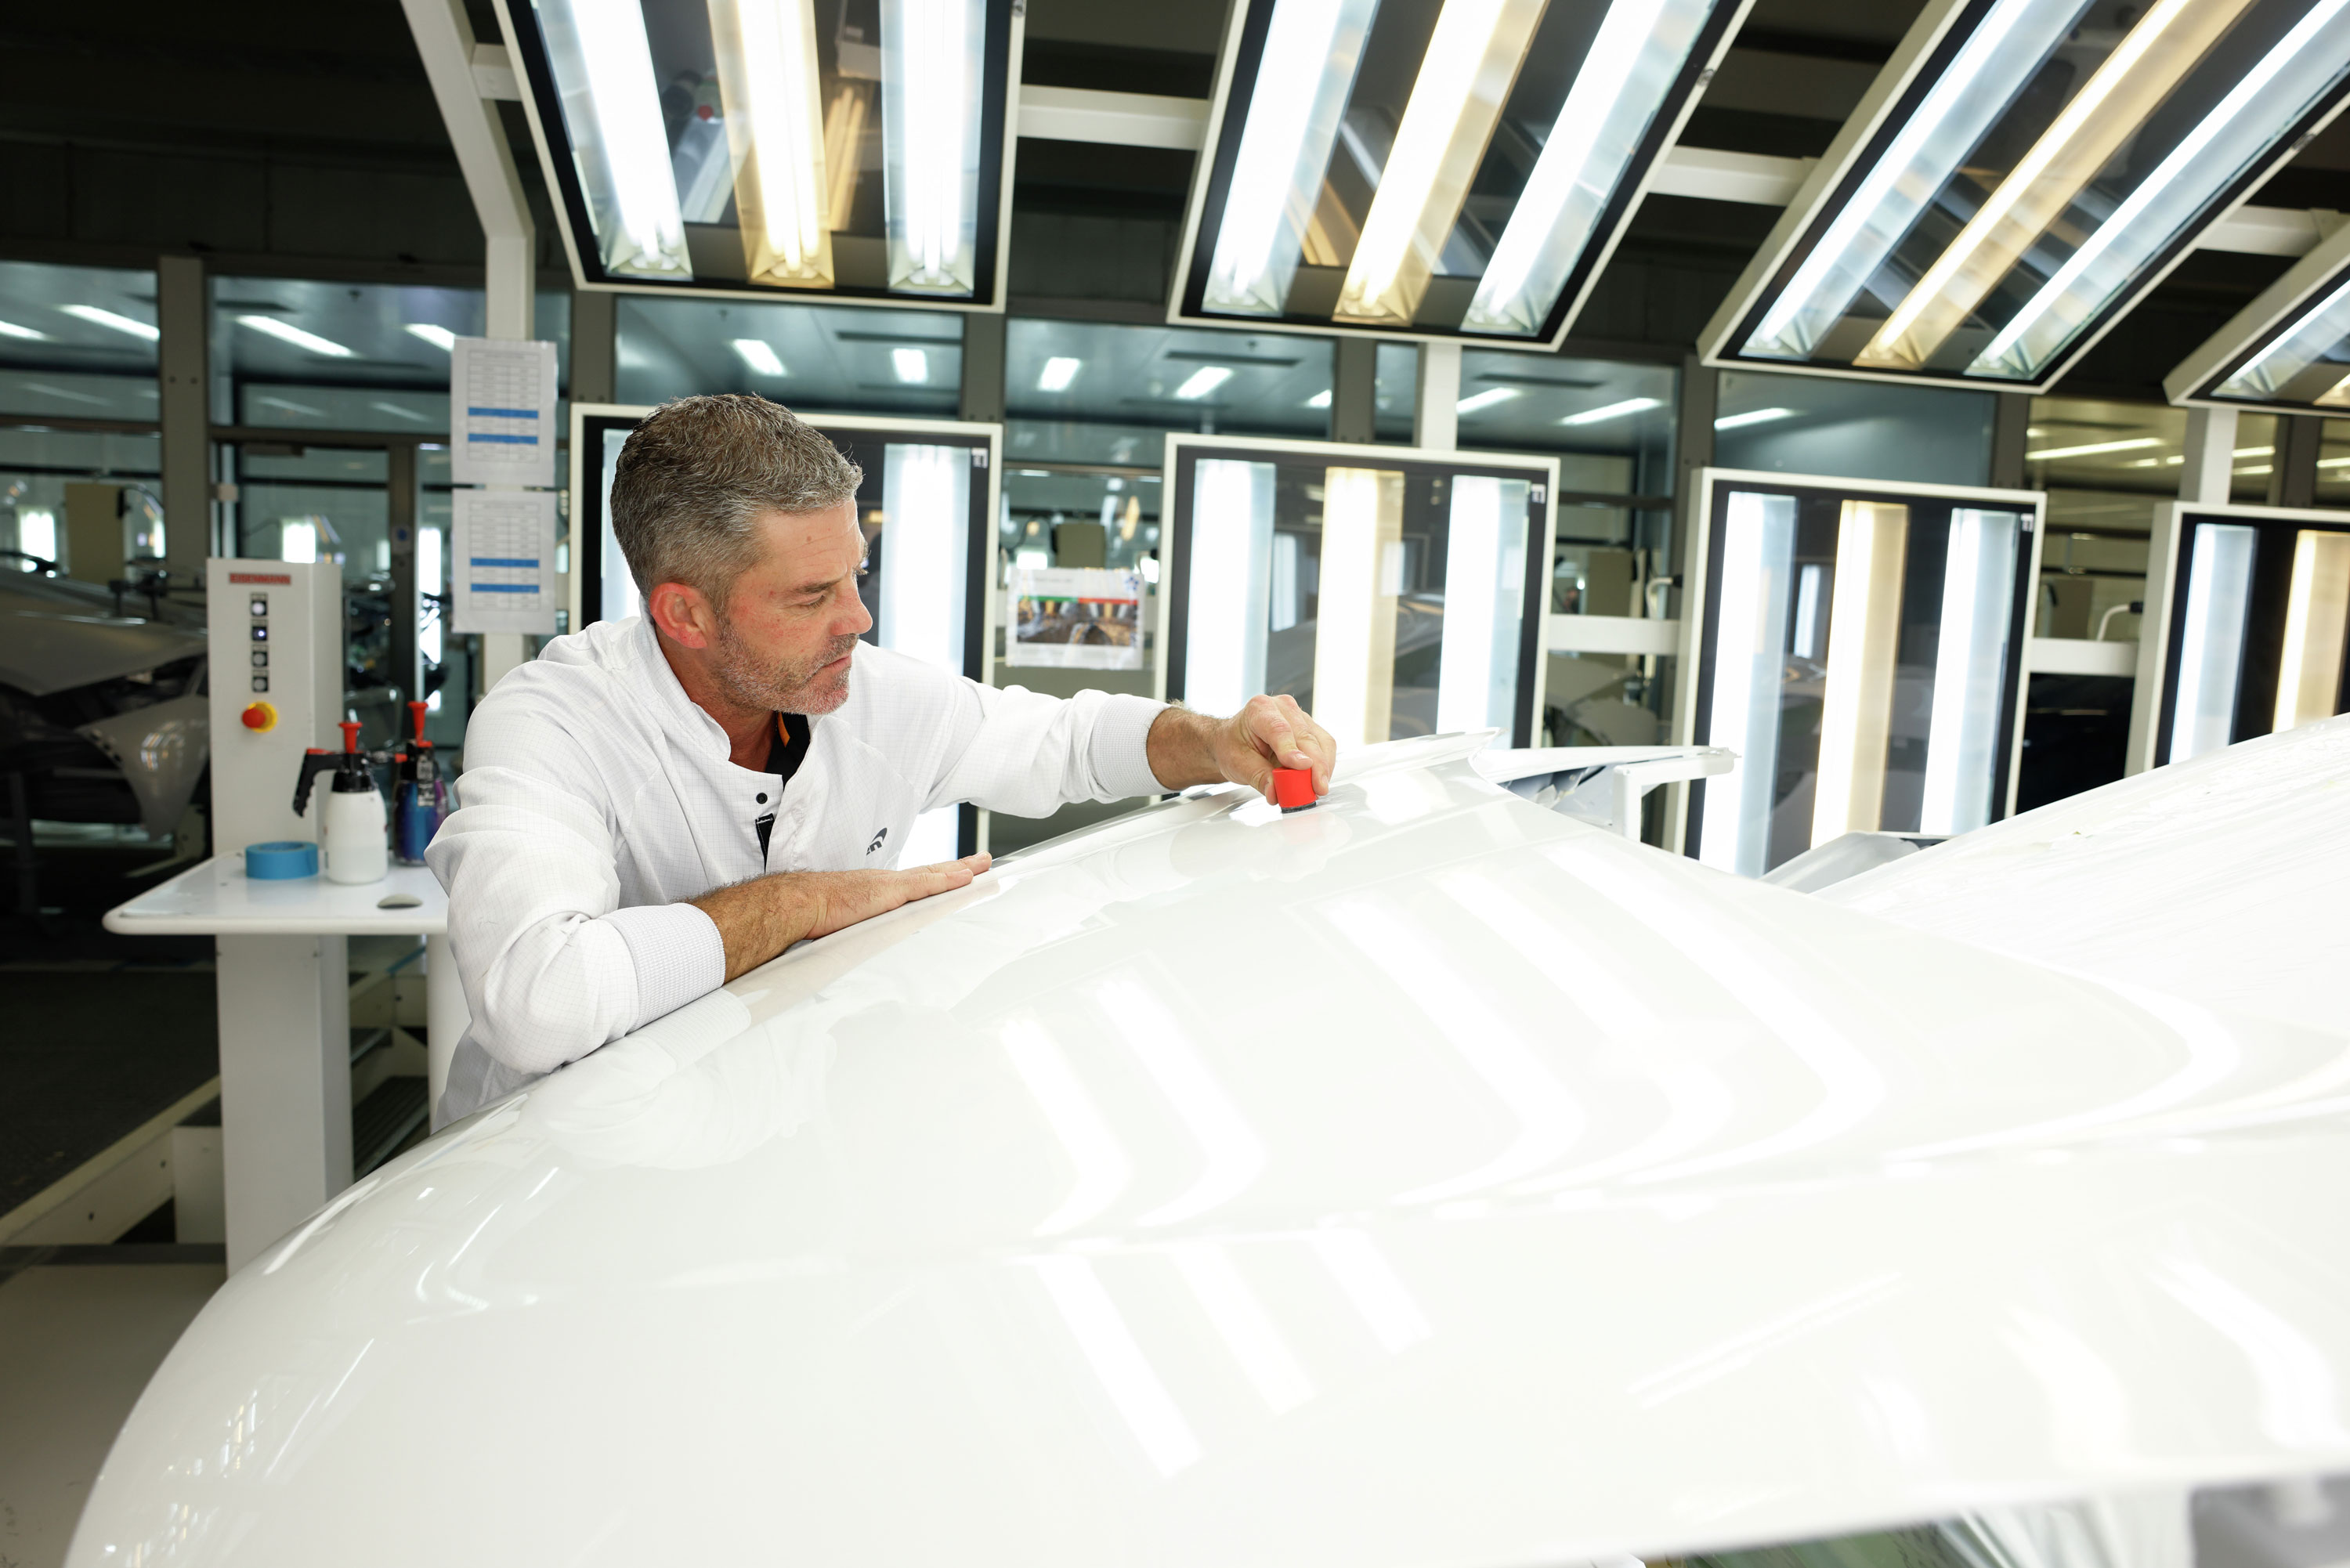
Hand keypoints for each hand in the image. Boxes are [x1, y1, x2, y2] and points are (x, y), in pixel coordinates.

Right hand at [690, 853, 990, 980]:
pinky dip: (949, 879)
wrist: (796, 906)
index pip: (912, 883)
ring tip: (986, 866)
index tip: (953, 874)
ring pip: (935, 875)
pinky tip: (969, 877)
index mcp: (875, 893)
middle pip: (930, 873)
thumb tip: (853, 959)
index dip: (935, 878)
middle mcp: (885, 884)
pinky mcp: (890, 891)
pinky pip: (928, 884)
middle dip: (957, 867)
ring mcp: (889, 886)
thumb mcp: (842, 930)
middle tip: (983, 862)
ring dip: (962, 870)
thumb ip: (855, 939)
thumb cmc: (810, 919)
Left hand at [1147, 696, 1336, 803]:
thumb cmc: (1228, 748)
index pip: (1281, 731)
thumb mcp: (1237, 765)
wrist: (1225, 742)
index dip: (1294, 752)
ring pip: (1321, 742)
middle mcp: (1282, 707)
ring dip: (1323, 768)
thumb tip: (1278, 793)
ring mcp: (1298, 715)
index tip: (1303, 771)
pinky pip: (1323, 746)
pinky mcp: (1309, 728)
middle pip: (1306, 739)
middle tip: (1314, 792)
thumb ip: (1261, 778)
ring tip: (1316, 790)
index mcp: (1260, 709)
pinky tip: (1318, 780)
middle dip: (1314, 767)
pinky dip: (1323, 765)